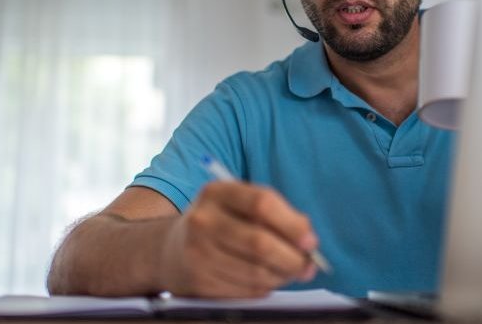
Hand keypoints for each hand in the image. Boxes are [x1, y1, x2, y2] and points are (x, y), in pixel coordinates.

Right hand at [157, 181, 318, 297]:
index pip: (262, 203)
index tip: (311, 241)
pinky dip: (264, 288)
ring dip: (282, 276)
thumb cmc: (221, 224)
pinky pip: (245, 290)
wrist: (171, 250)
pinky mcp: (198, 281)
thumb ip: (275, 214)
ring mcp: (197, 252)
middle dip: (292, 258)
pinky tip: (265, 281)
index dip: (292, 224)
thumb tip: (308, 241)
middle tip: (308, 265)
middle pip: (260, 243)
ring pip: (256, 272)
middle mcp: (203, 220)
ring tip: (289, 273)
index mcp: (217, 192)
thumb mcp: (239, 205)